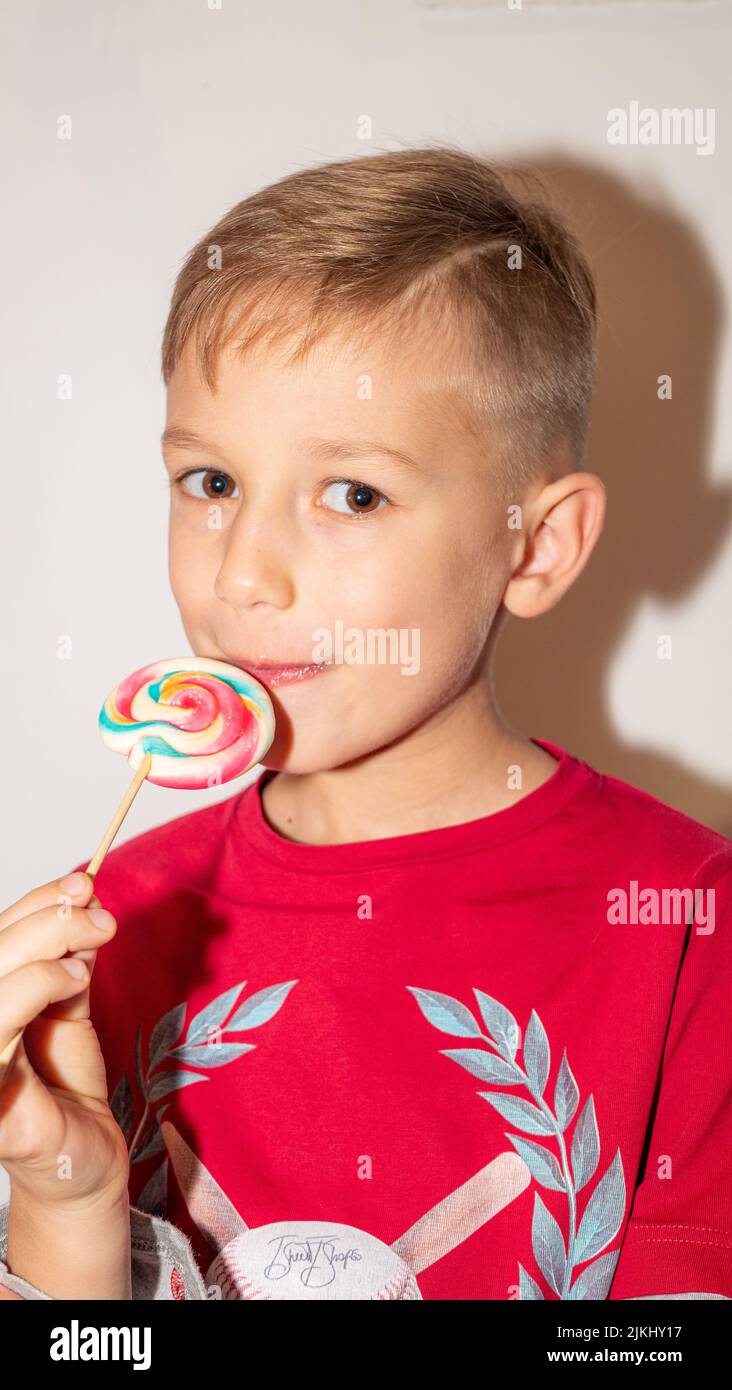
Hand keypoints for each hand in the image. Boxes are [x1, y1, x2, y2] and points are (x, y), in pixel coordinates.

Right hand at [0, 871, 129, 1210]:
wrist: (83, 1159)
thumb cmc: (63, 1085)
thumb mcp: (67, 1006)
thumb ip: (64, 960)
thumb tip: (82, 902)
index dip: (32, 902)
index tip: (82, 883)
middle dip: (47, 918)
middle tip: (99, 913)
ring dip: (43, 949)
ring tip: (89, 952)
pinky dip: (36, 987)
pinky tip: (74, 979)